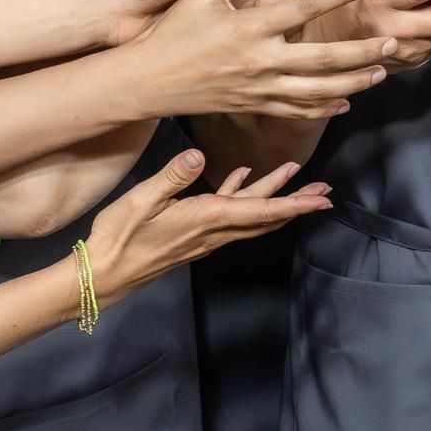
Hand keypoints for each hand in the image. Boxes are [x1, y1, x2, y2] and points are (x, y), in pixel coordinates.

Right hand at [85, 149, 334, 294]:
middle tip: (324, 191)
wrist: (105, 274)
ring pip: (251, 216)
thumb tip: (198, 156)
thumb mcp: (142, 201)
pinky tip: (241, 178)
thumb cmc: (121, 238)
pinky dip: (240, 196)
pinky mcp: (194, 236)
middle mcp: (214, 231)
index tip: (322, 200)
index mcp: (208, 219)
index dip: (295, 204)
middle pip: (266, 216)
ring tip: (293, 176)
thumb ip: (173, 177)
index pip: (262, 211)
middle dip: (297, 202)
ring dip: (274, 197)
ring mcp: (205, 236)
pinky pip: (228, 215)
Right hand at [118, 0, 391, 120]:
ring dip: (353, 82)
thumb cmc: (173, 32)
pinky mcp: (255, 106)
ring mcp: (260, 89)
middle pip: (322, 59)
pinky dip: (325, 108)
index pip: (303, 8)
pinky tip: (347, 102)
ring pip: (317, 90)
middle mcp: (260, 61)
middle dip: (361, 51)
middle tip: (391, 41)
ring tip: (381, 71)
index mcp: (249, 28)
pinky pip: (297, 110)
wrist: (147, 81)